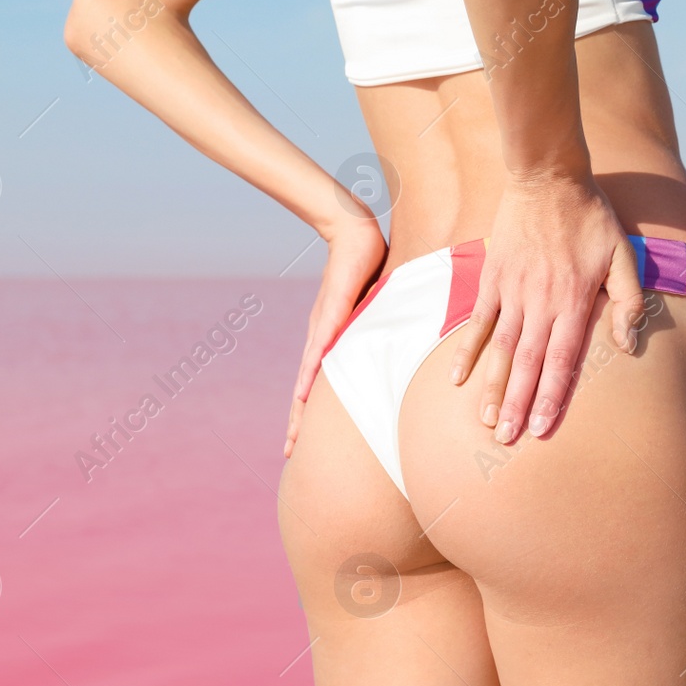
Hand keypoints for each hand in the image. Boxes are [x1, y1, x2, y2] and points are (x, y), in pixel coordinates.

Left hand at [285, 213, 387, 457]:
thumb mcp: (374, 310)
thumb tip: (396, 347)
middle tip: (289, 453)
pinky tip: (304, 393)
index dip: (308, 414)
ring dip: (300, 408)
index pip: (316, 386)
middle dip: (297, 423)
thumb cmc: (366, 268)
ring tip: (294, 435)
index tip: (301, 441)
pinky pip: (321, 348)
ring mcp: (323, 328)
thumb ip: (379, 331)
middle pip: (305, 391)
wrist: (353, 232)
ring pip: (307, 377)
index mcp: (329, 343)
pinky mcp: (331, 313)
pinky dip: (312, 372)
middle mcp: (320, 340)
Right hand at [447, 173, 643, 443]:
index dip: (553, 397)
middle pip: (528, 364)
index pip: (562, 361)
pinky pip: (477, 321)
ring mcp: (511, 292)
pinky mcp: (491, 279)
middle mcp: (540, 303)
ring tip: (486, 421)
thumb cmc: (591, 217)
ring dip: (493, 387)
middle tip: (507, 441)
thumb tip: (628, 347)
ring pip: (501, 350)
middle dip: (518, 405)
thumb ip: (629, 302)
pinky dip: (466, 351)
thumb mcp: (624, 255)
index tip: (543, 429)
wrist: (548, 177)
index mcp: (574, 301)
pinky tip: (456, 378)